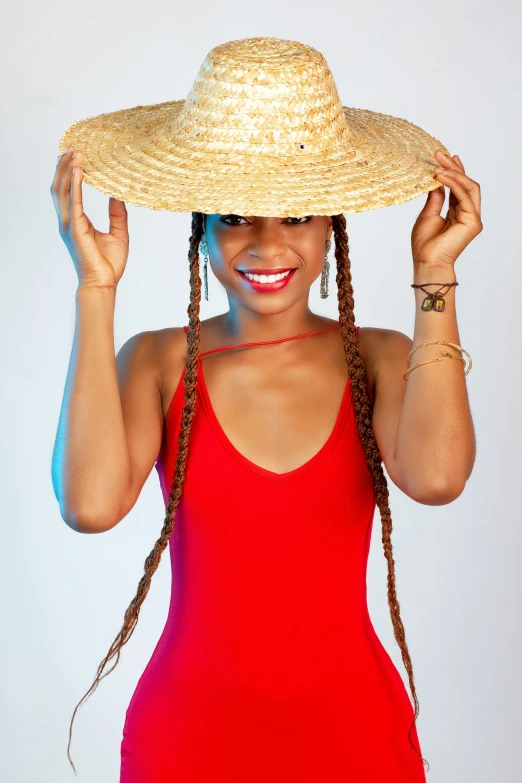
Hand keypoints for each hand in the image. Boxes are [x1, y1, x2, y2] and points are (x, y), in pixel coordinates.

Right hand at [50, 145, 129, 288]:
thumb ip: (117, 212)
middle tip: (73, 146)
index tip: (76, 155)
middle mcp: (70, 220)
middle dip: (64, 166)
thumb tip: (118, 194)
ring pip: (62, 190)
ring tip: (74, 152)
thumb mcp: (119, 232)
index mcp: (78, 221)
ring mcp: (70, 224)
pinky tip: (77, 171)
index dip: (70, 173)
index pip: (70, 191)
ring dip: (66, 170)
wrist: (105, 283)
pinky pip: (73, 202)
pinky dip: (74, 185)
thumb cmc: (110, 263)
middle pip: (61, 186)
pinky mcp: (75, 228)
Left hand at [411, 150, 482, 268]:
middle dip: (454, 167)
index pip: (459, 188)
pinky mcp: (473, 221)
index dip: (453, 171)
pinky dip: (453, 183)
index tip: (443, 158)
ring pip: (469, 187)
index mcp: (457, 213)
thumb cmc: (425, 244)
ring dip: (454, 173)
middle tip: (439, 154)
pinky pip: (464, 196)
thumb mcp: (428, 214)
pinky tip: (440, 176)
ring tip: (438, 164)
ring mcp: (472, 218)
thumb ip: (436, 198)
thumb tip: (437, 182)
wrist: (426, 261)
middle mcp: (468, 214)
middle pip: (466, 184)